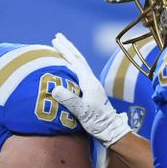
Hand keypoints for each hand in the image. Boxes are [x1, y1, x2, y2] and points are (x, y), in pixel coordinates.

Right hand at [50, 33, 130, 147]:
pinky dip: (72, 64)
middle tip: (57, 37)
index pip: (75, 61)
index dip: (65, 51)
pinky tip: (67, 66)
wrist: (111, 130)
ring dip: (70, 54)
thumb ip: (69, 100)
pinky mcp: (90, 91)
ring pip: (80, 64)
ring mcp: (92, 85)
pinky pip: (79, 72)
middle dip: (68, 47)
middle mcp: (91, 80)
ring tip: (61, 48)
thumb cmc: (98, 122)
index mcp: (89, 82)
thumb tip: (55, 88)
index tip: (55, 41)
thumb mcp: (82, 112)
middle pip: (79, 59)